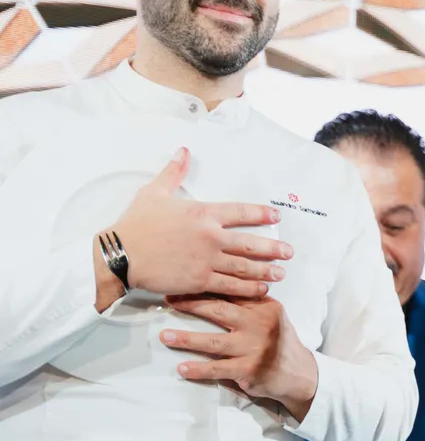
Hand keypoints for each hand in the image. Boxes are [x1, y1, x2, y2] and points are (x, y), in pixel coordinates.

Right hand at [101, 149, 289, 308]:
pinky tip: (261, 289)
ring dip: (266, 271)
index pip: (242, 212)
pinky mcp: (199, 280)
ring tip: (281, 273)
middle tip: (289, 252)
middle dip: (274, 249)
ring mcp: (207, 260)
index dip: (263, 214)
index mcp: (203, 213)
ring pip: (245, 267)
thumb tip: (183, 151)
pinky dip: (248, 288)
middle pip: (252, 243)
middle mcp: (211, 236)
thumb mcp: (154, 192)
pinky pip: (230, 285)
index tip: (276, 217)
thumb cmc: (134, 224)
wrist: (119, 254)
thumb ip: (173, 172)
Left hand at [162, 294, 319, 418]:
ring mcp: (255, 349)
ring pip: (214, 342)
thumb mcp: (271, 315)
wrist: (299, 373)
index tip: (184, 281)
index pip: (232, 292)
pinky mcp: (249, 370)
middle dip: (192, 304)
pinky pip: (218, 369)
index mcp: (265, 307)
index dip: (207, 286)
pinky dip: (198, 369)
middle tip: (169, 300)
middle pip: (220, 312)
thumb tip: (218, 282)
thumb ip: (249, 302)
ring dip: (187, 339)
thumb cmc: (279, 340)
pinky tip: (182, 368)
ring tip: (165, 336)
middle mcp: (260, 326)